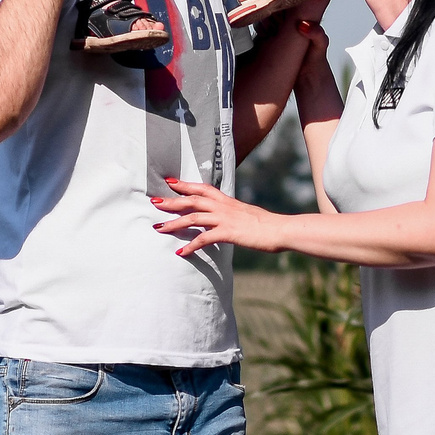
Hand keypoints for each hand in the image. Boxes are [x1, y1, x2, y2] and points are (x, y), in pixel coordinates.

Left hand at [152, 179, 288, 255]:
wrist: (280, 230)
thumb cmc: (266, 225)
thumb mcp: (247, 214)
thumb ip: (233, 214)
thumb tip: (226, 219)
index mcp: (228, 201)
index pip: (203, 188)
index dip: (185, 185)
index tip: (170, 182)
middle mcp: (223, 207)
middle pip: (192, 200)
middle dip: (172, 201)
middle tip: (154, 202)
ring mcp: (225, 219)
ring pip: (193, 217)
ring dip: (174, 223)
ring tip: (158, 228)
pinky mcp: (228, 233)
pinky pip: (204, 239)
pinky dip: (190, 246)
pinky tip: (180, 252)